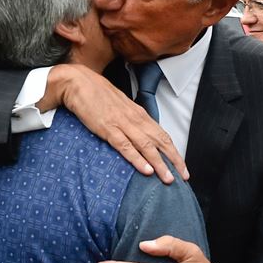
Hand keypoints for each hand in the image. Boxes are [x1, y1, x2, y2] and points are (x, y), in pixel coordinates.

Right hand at [35, 64, 186, 183]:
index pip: (163, 136)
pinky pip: (125, 146)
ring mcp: (122, 124)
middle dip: (174, 161)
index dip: (174, 152)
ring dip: (159, 164)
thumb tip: (140, 135)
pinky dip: (137, 159)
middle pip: (161, 142)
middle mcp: (135, 119)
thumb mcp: (120, 107)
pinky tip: (145, 169)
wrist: (79, 82)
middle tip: (184, 177)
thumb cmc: (98, 94)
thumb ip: (131, 120)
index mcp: (139, 114)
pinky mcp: (108, 128)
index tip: (182, 167)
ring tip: (168, 179)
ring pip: (147, 146)